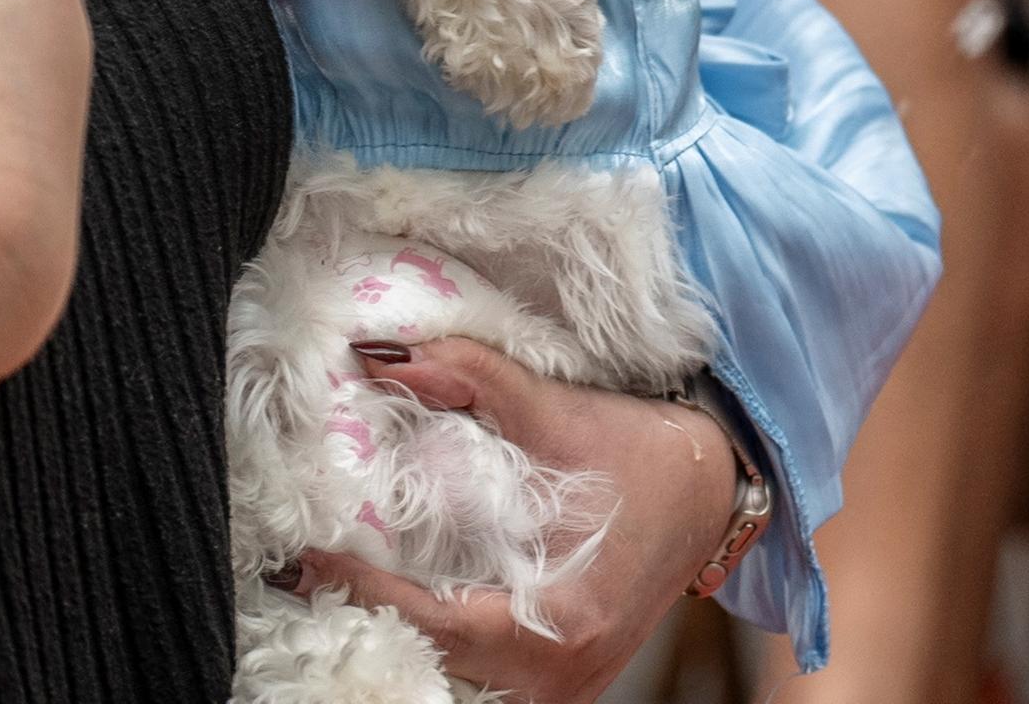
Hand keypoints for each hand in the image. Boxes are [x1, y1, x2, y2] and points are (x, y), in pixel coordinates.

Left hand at [294, 340, 749, 703]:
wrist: (719, 490)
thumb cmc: (651, 456)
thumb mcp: (559, 413)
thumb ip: (473, 378)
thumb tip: (384, 357)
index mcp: (564, 621)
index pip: (436, 621)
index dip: (366, 589)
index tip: (308, 556)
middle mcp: (563, 672)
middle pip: (439, 663)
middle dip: (372, 617)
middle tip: (310, 570)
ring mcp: (567, 687)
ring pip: (461, 679)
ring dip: (404, 637)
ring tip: (346, 584)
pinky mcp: (566, 680)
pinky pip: (486, 678)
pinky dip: (441, 647)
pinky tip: (404, 605)